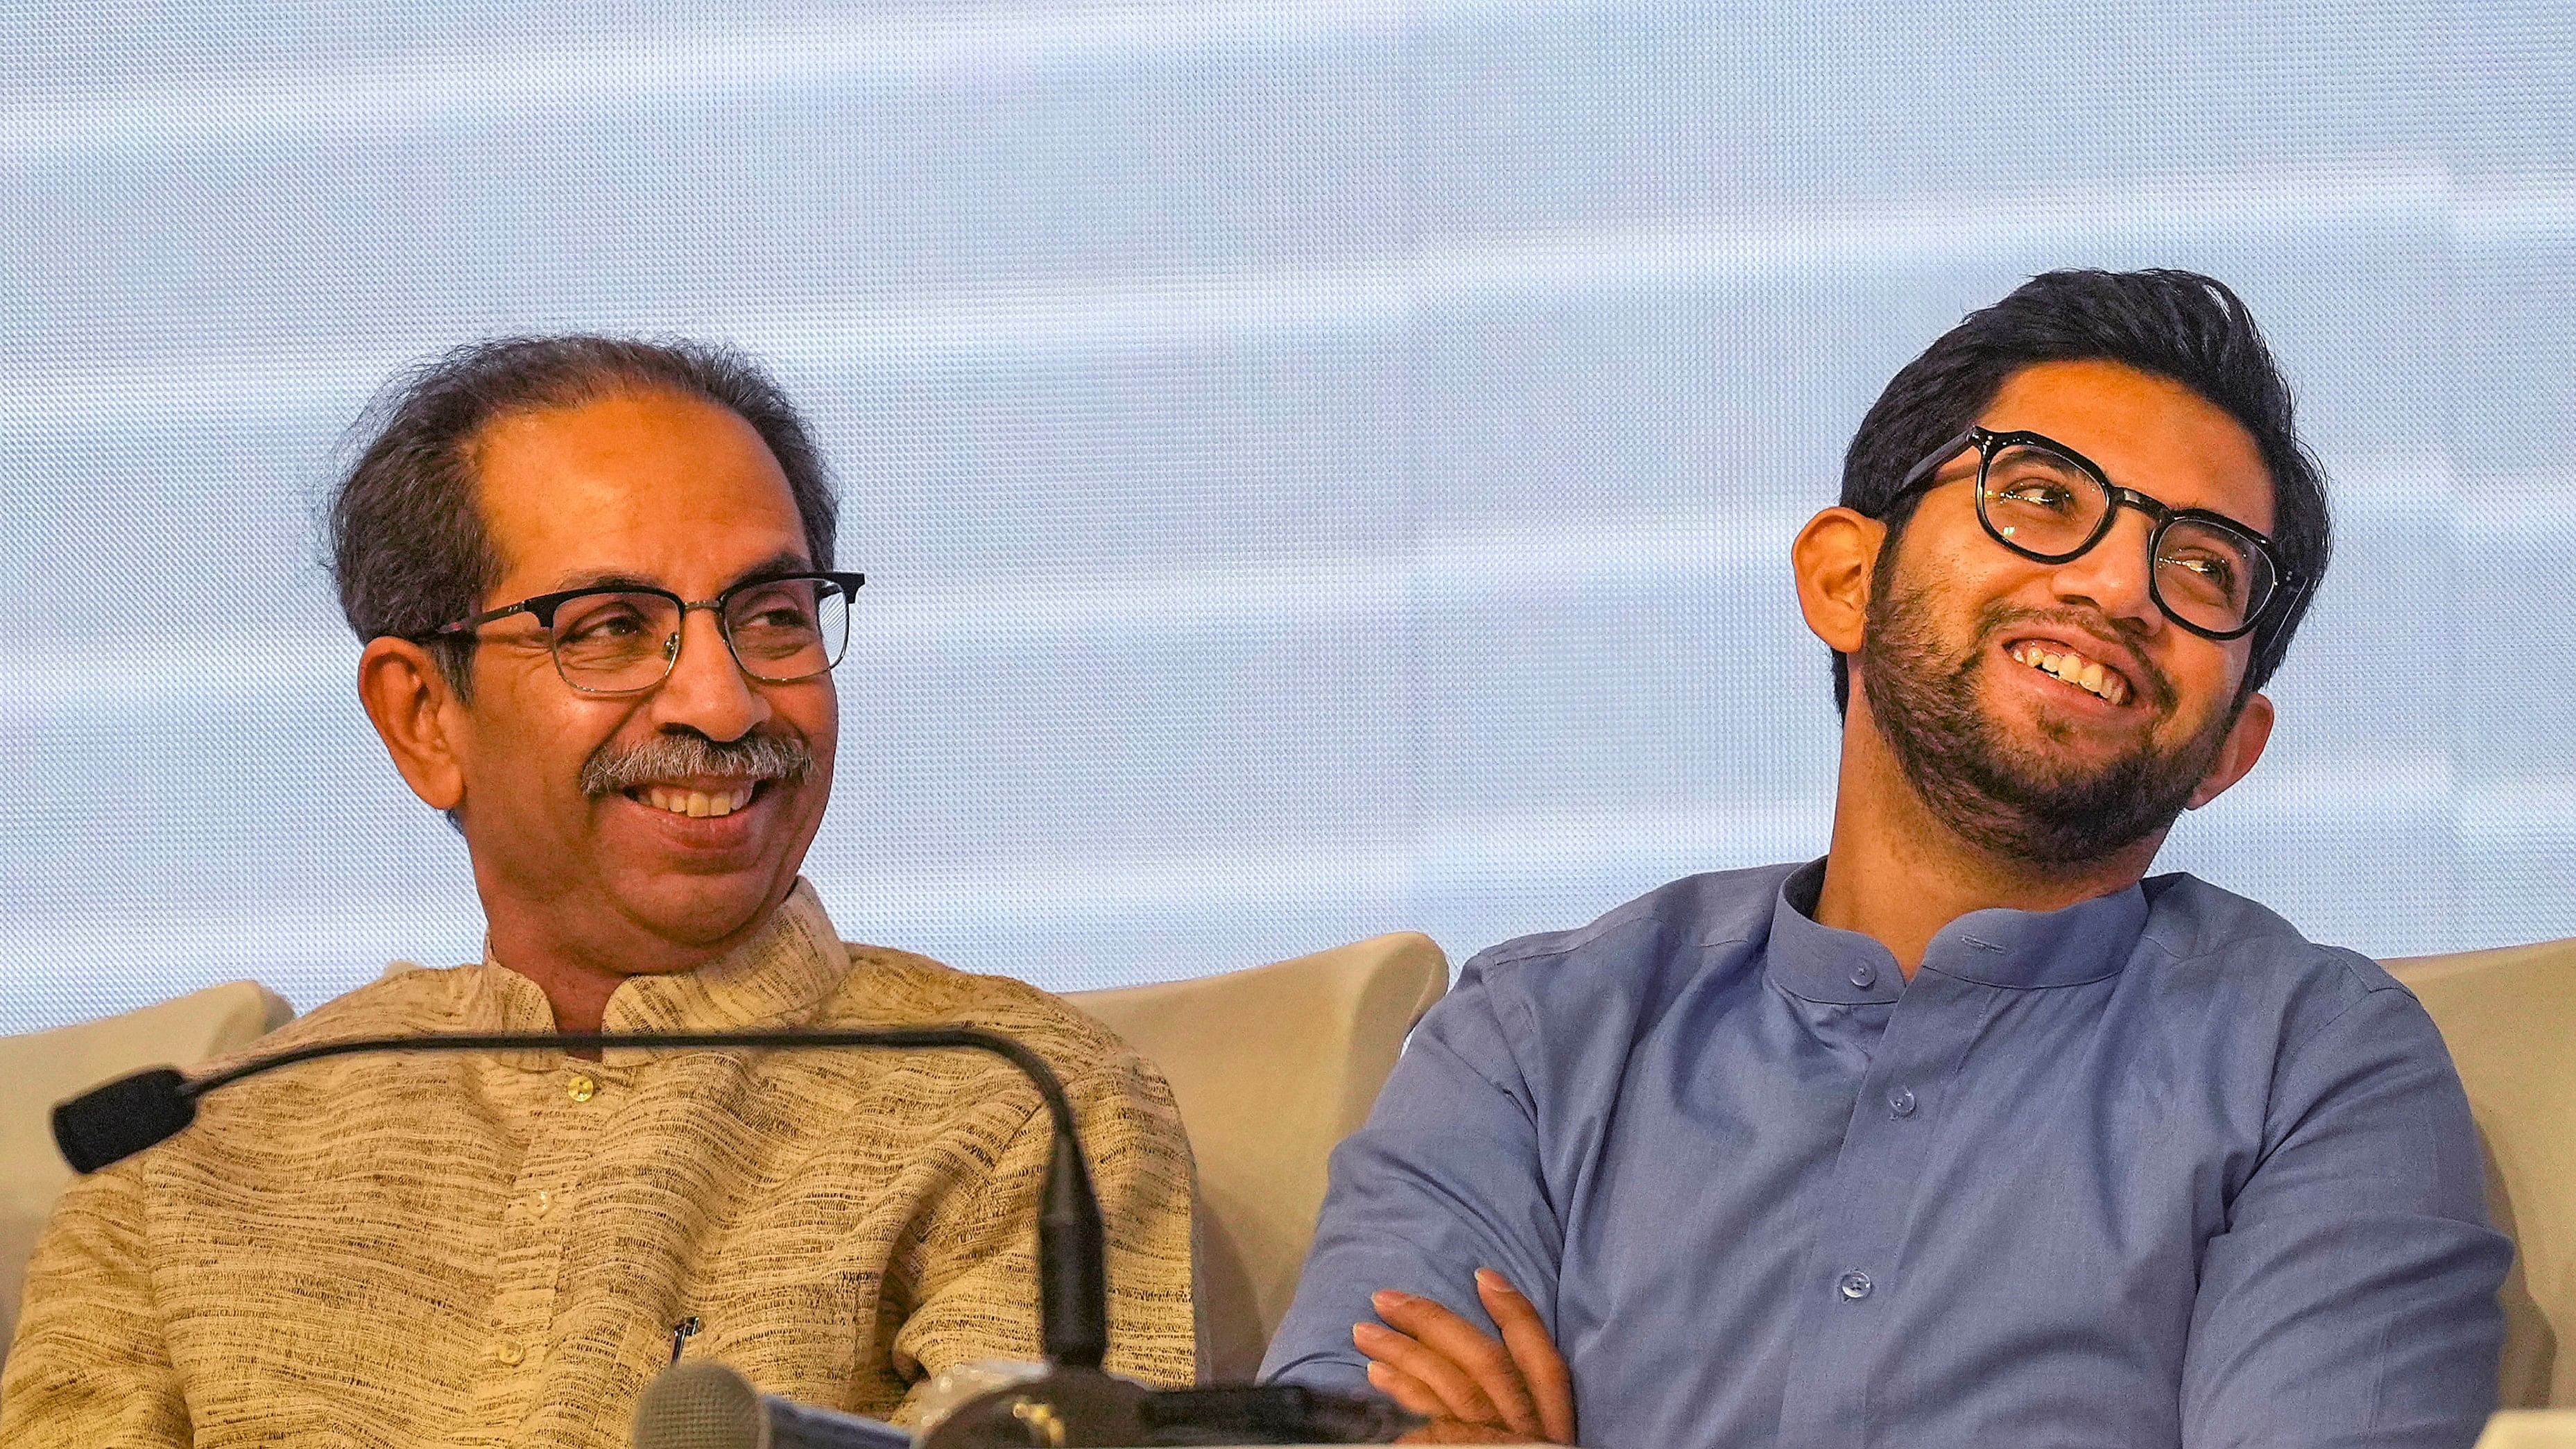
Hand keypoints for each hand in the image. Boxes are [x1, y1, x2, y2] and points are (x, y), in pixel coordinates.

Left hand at [1350, 1268, 1575, 1444]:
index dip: (1517, 1316)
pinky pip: (1422, 1421)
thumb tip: (1459, 1386)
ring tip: (1364, 1332)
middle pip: (1482, 1363)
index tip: (1486, 1277)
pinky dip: (1398, 1394)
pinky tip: (1374, 1378)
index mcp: (1551, 1433)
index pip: (1543, 1364)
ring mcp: (1491, 1447)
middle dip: (1433, 1322)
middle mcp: (1525, 1436)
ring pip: (1445, 1386)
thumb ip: (1506, 1419)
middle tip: (1386, 1297)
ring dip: (1400, 1353)